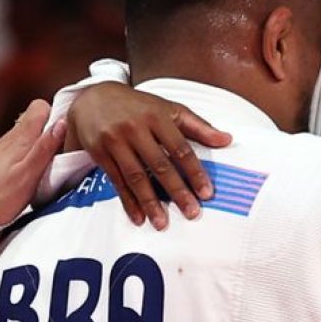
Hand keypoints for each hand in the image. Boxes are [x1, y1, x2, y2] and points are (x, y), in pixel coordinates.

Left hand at [0, 99, 65, 247]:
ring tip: (47, 168)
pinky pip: (19, 152)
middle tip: (60, 154)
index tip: (66, 131)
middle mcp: (9, 139)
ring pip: (28, 138)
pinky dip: (28, 159)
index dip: (55, 113)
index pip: (39, 106)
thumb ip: (45, 147)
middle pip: (35, 122)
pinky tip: (30, 177)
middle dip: (51, 133)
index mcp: (19, 137)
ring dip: (40, 147)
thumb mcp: (29, 174)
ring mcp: (2, 151)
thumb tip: (62, 123)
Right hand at [68, 82, 232, 229]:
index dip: (194, 172)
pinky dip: (128, 201)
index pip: (180, 148)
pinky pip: (117, 181)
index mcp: (157, 116)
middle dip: (176, 191)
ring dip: (150, 202)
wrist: (93, 97)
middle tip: (191, 213)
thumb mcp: (168, 108)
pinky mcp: (99, 153)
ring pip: (136, 176)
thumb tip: (226, 140)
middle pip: (160, 165)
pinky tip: (139, 217)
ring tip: (162, 223)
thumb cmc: (138, 106)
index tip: (206, 192)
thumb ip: (197, 126)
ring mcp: (116, 140)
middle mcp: (136, 128)